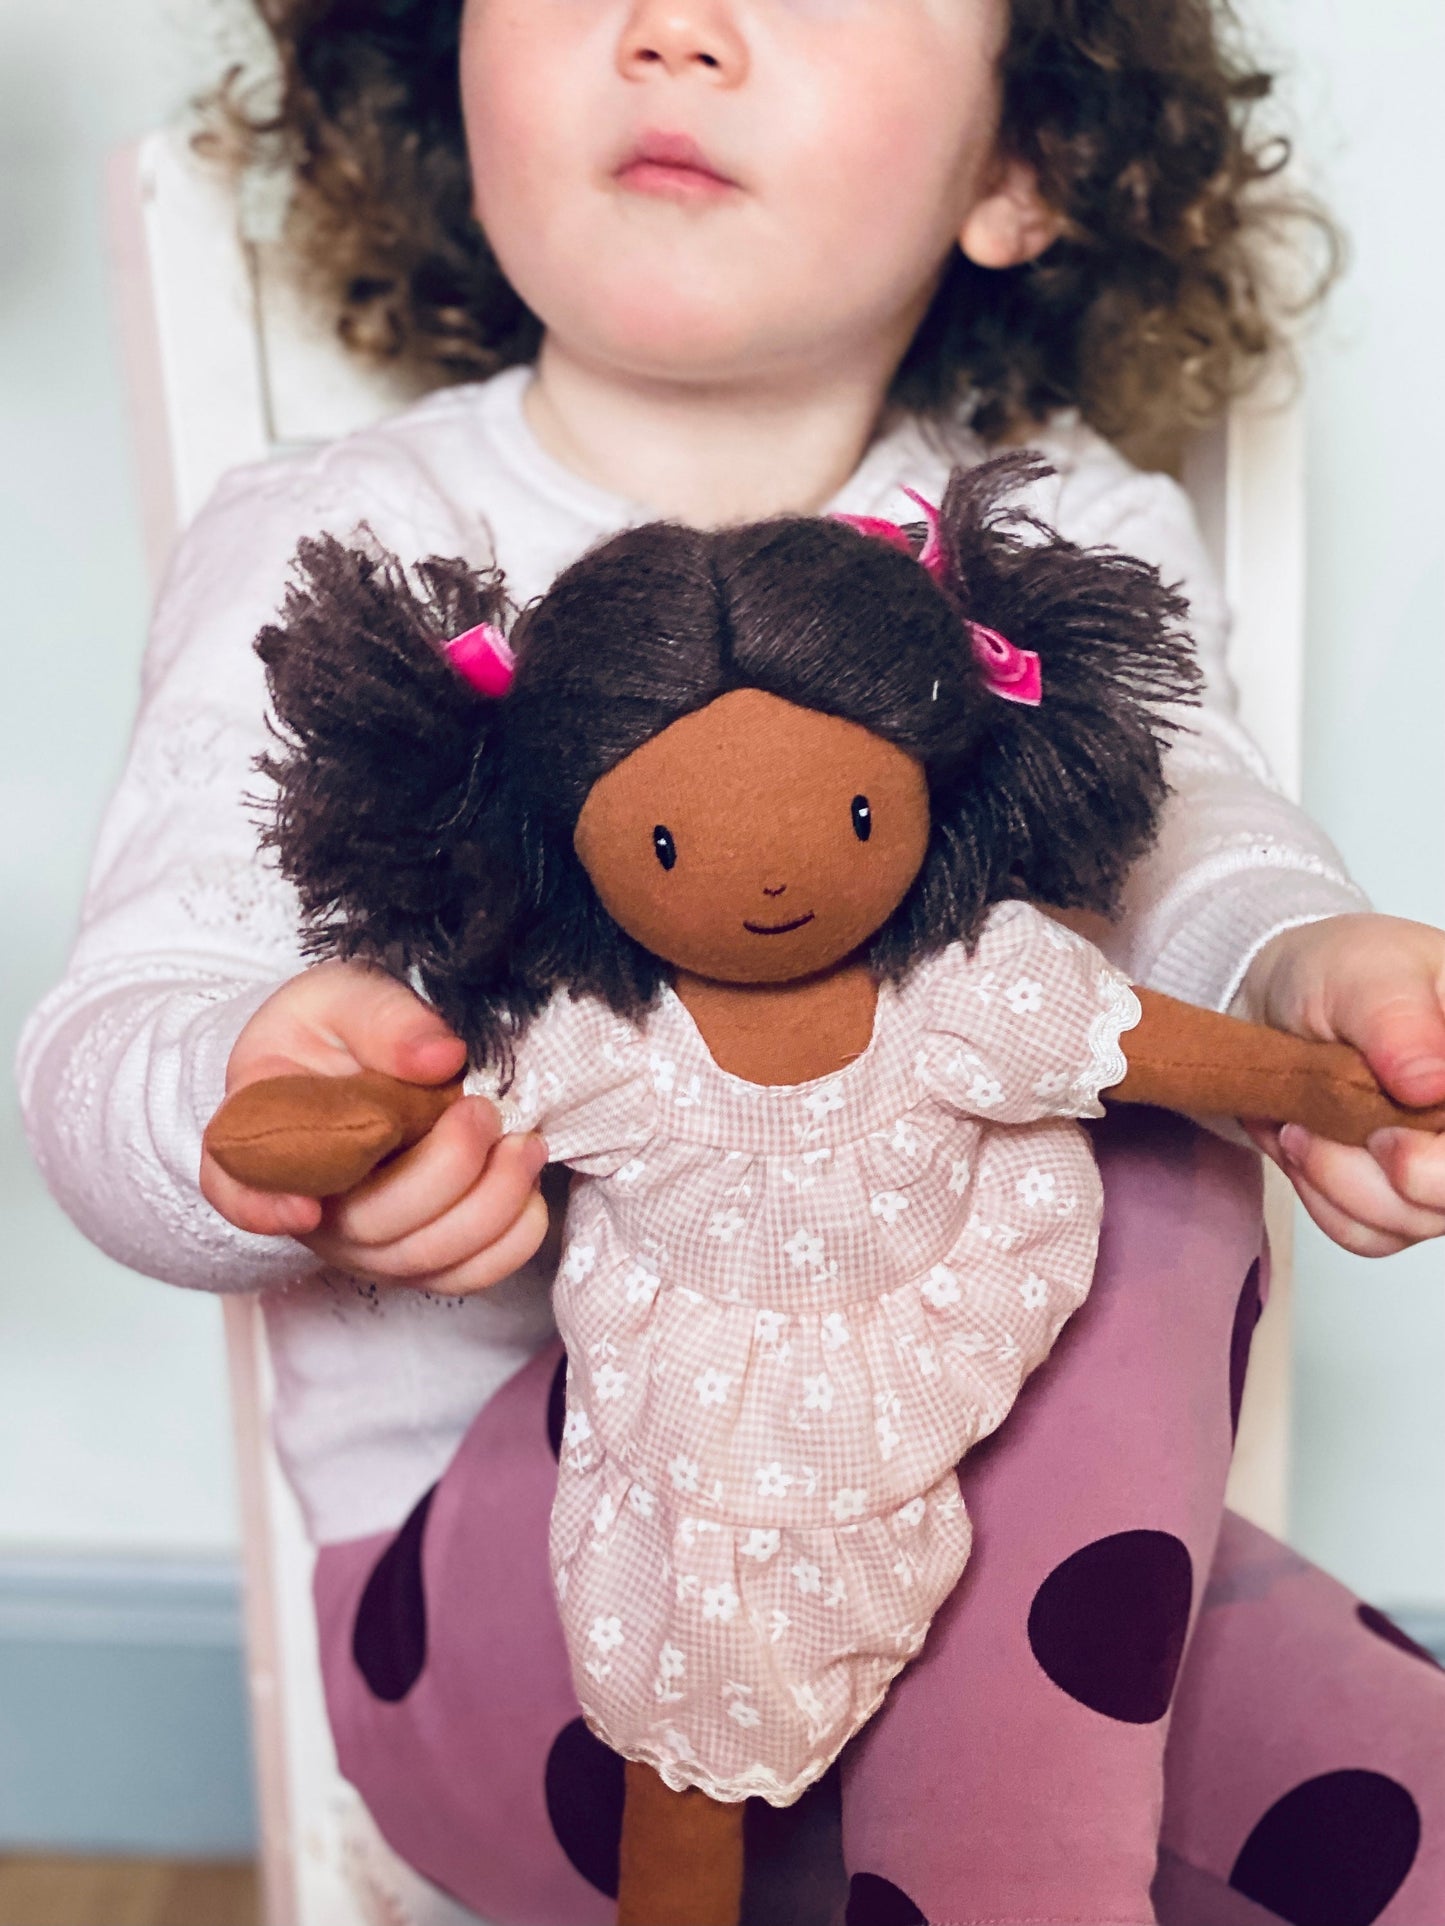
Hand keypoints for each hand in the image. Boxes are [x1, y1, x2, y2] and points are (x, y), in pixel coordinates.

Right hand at [201, 960, 550, 1291]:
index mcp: (260, 1134)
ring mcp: (361, 1240)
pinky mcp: (416, 1254)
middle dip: (440, 1174)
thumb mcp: (343, 996)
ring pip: (420, 1259)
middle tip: (481, 1111)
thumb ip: (383, 1019)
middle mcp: (306, 1203)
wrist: (363, 1058)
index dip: (260, 1207)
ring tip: (523, 1144)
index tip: (306, 1208)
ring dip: (488, 1207)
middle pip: (364, 1226)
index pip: (231, 1185)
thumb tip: (439, 1056)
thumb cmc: (336, 1030)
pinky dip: (508, 1242)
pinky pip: (464, 1275)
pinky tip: (528, 1189)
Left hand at [1241, 914, 1444, 1254]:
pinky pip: (1370, 1233)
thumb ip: (1399, 1022)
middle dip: (1395, 1180)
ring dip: (1340, 1182)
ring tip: (1302, 1125)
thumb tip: (1430, 1080)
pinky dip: (1324, 1197)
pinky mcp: (1402, 1198)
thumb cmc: (1340, 974)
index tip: (1391, 1143)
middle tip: (1329, 1131)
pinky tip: (1306, 1145)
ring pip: (1415, 1222)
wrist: (1282, 1002)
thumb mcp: (1366, 974)